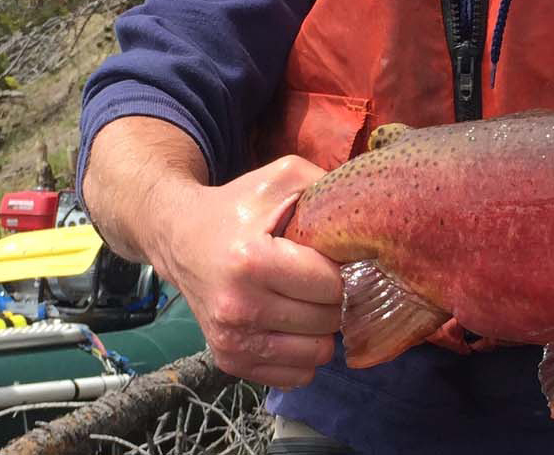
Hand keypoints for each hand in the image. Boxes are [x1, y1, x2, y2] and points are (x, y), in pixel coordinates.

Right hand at [83, 120, 342, 387]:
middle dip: (332, 299)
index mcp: (252, 261)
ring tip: (305, 302)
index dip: (338, 270)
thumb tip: (374, 211)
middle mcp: (238, 308)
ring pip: (317, 353)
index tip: (327, 258)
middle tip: (317, 280)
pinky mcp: (229, 360)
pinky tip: (291, 325)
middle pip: (327, 320)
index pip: (330, 286)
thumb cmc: (237, 207)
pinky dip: (302, 353)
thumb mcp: (282, 179)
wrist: (179, 237)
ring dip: (320, 329)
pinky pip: (296, 374)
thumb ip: (328, 187)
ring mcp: (231, 340)